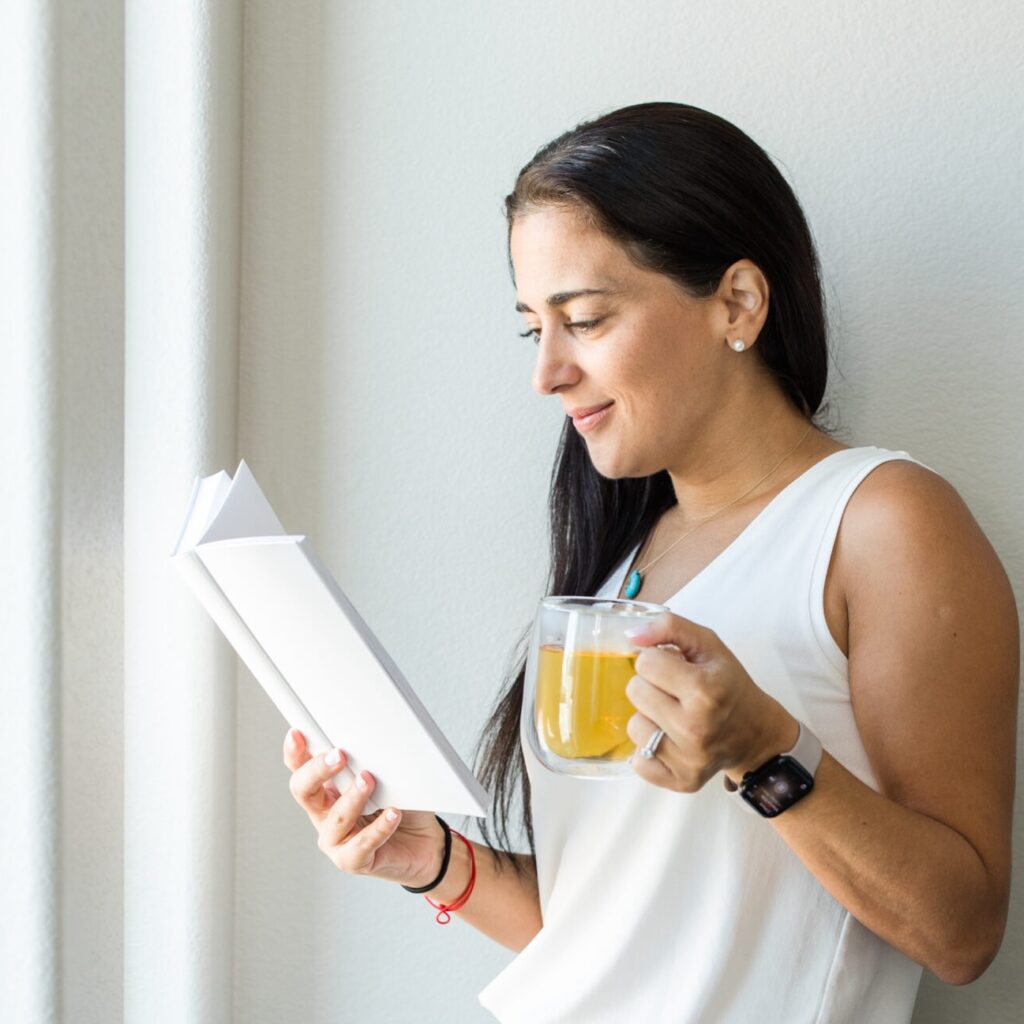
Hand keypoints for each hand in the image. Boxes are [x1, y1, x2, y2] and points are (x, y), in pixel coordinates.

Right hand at [283, 729, 446, 886]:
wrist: (423, 843)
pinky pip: (362, 844)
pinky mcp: (352, 860)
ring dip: (353, 797)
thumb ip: (372, 763)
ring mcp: (335, 840)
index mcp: (326, 788)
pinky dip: (379, 827)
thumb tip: (373, 744)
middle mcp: (323, 814)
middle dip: (318, 770)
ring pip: (335, 817)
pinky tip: (393, 813)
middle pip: (303, 790)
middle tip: (340, 755)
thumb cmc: (399, 804)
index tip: (297, 734)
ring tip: (370, 780)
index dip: (295, 752)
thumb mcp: (384, 778)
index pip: (301, 768)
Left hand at [624, 612, 797, 792]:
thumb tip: (632, 635)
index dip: (658, 660)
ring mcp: (688, 759)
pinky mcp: (682, 781)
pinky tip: (671, 740)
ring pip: (634, 726)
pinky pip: (639, 762)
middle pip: (635, 691)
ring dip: (649, 717)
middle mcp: (695, 728)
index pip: (645, 662)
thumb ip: (670, 627)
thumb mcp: (709, 645)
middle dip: (651, 686)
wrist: (756, 732)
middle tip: (676, 692)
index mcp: (704, 690)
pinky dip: (650, 750)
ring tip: (674, 716)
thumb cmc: (728, 684)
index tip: (677, 668)